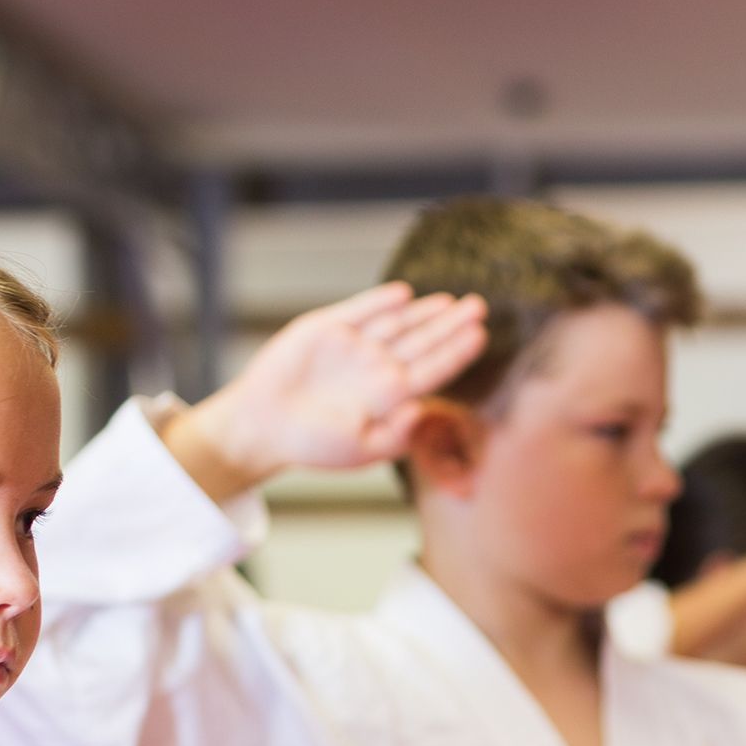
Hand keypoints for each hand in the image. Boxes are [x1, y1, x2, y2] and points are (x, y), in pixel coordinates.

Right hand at [173, 284, 487, 494]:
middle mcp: (378, 366)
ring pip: (398, 322)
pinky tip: (403, 295)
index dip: (457, 352)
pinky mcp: (328, 327)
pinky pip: (360, 310)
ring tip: (451, 300)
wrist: (265, 425)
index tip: (480, 336)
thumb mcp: (360, 450)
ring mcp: (355, 345)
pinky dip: (380, 301)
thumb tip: (421, 410)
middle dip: (451, 325)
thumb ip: (395, 436)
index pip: (433, 370)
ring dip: (424, 311)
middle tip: (479, 307)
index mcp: (391, 396)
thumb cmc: (314, 444)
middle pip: (423, 341)